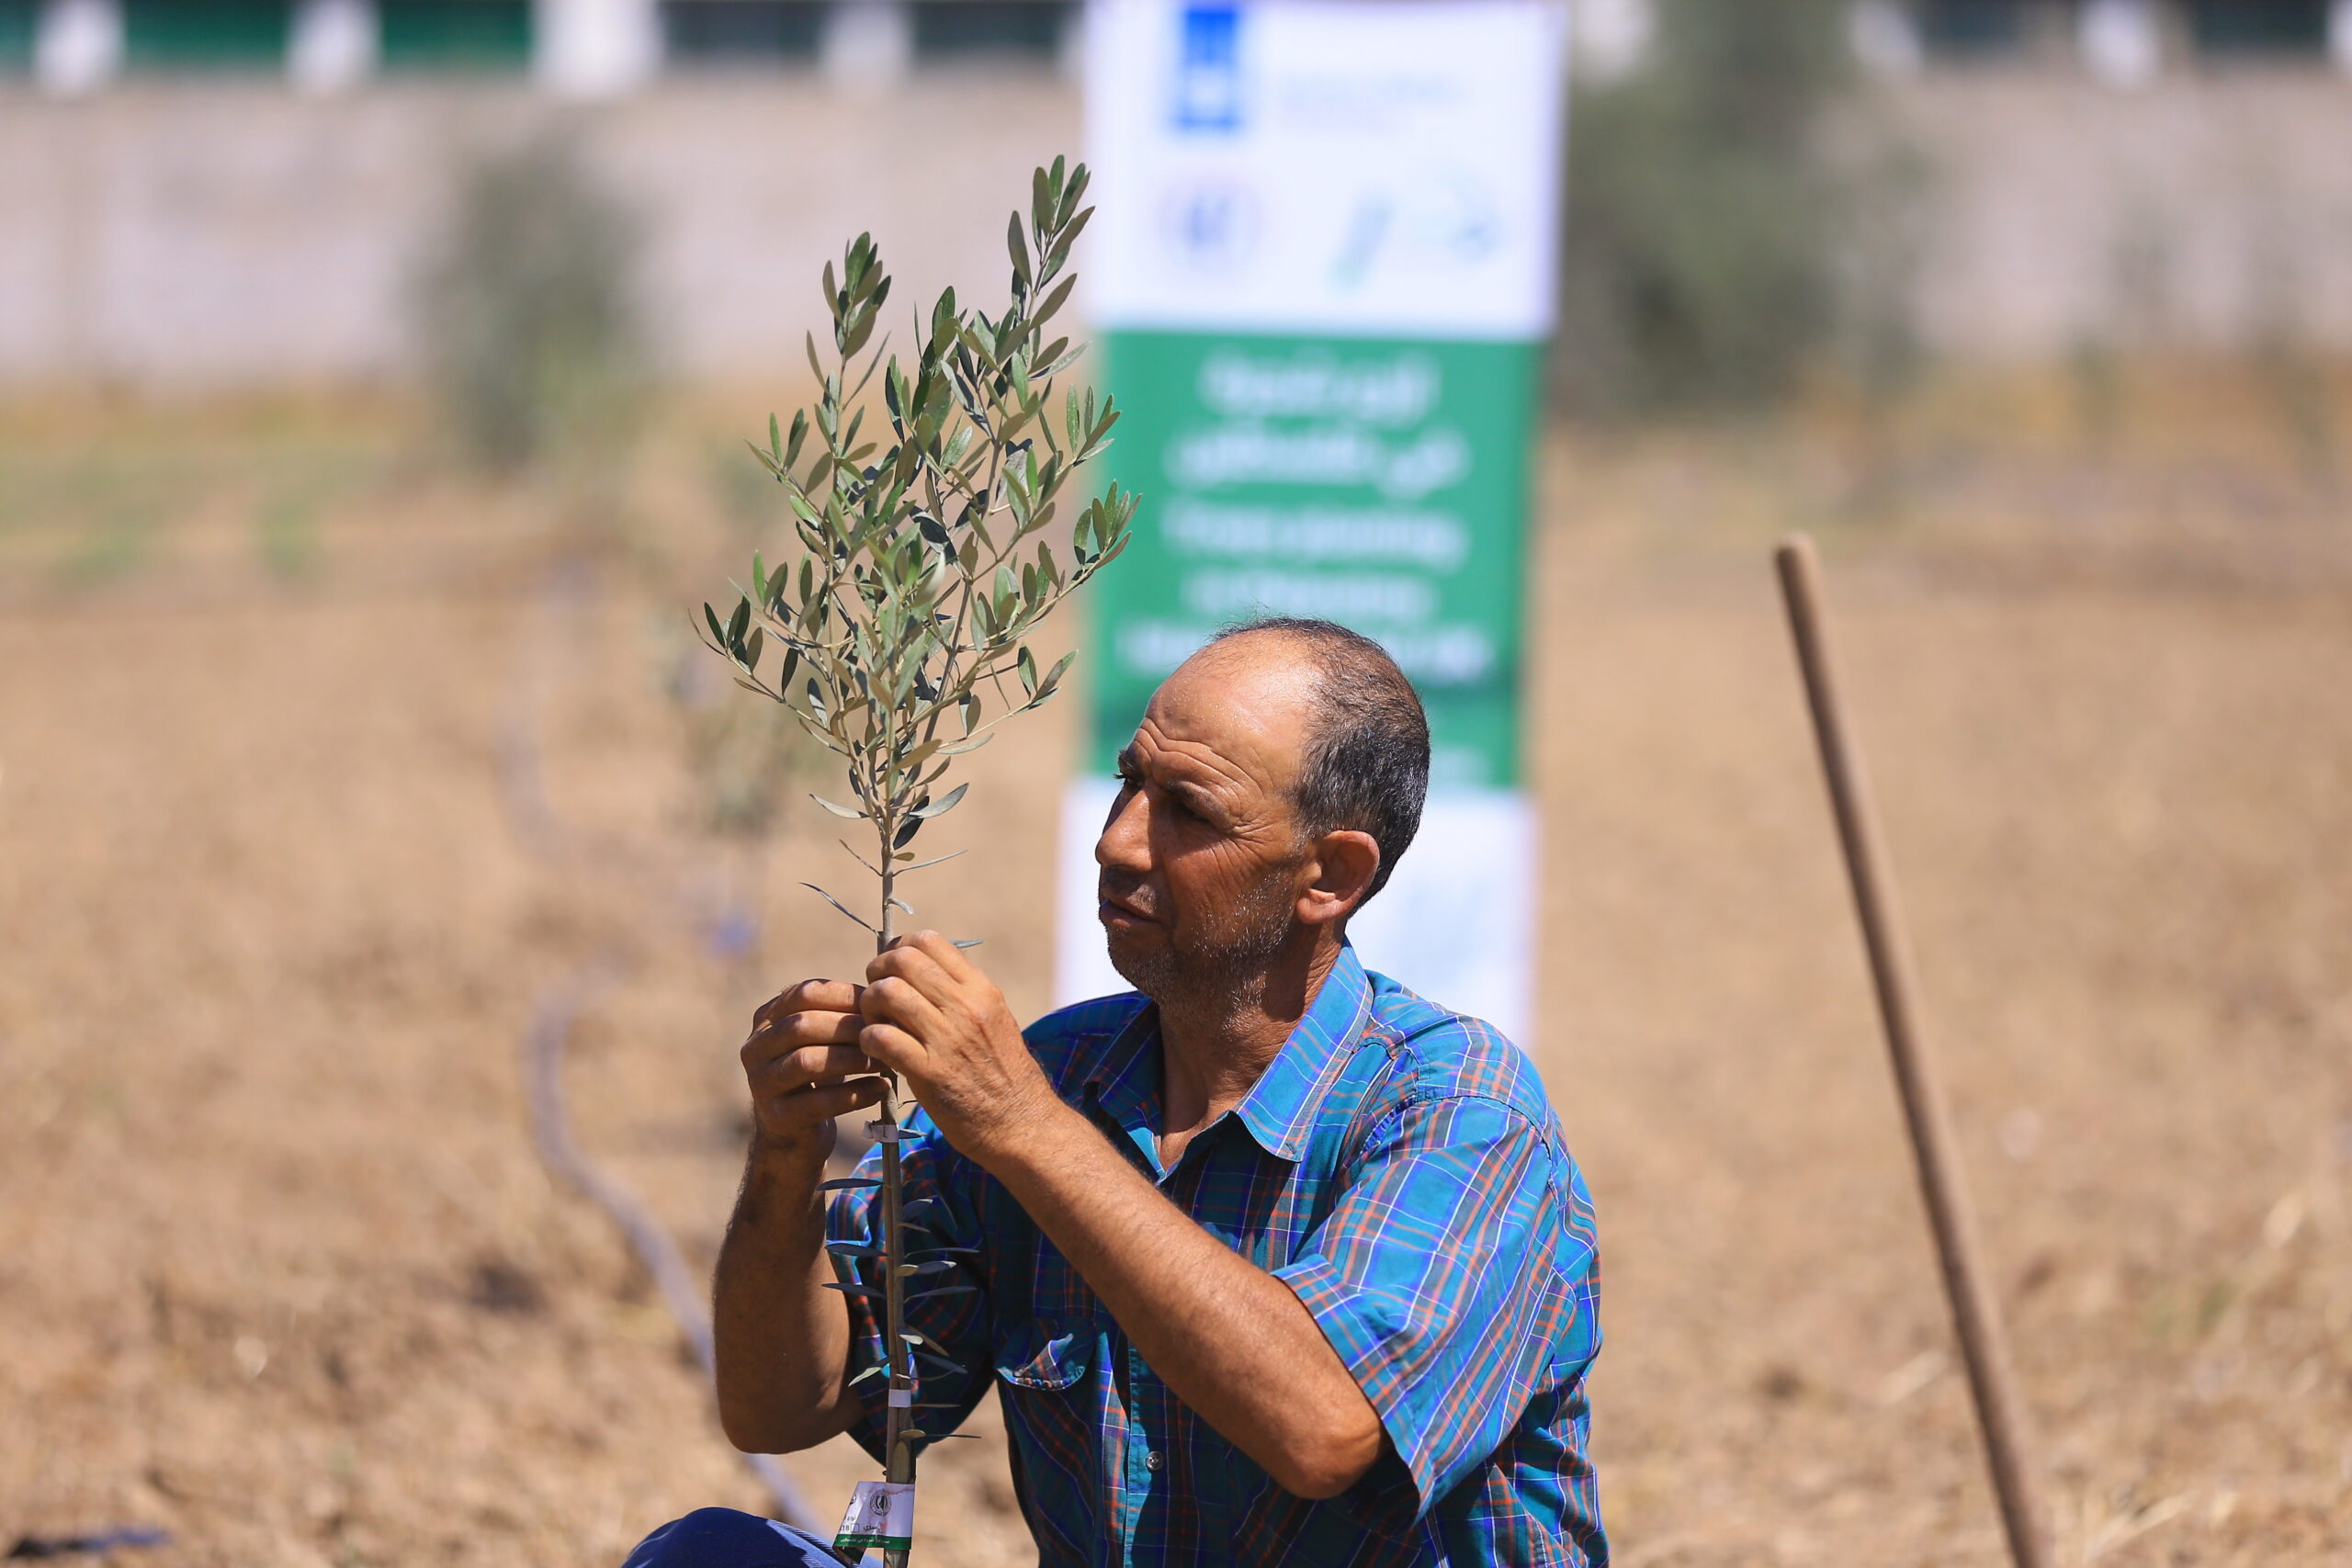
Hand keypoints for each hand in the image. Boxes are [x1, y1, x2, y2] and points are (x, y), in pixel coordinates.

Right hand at [739, 979, 887, 1162]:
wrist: (795, 1132)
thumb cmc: (819, 1073)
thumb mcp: (821, 1038)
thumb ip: (839, 1014)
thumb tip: (884, 993)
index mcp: (766, 1019)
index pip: (803, 993)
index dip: (844, 995)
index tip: (878, 1005)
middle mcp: (755, 1048)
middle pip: (802, 1026)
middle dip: (849, 1028)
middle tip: (887, 1034)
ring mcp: (761, 1084)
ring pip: (807, 1061)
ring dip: (853, 1059)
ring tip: (886, 1062)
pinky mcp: (776, 1117)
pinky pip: (819, 1102)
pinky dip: (855, 1094)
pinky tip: (880, 1089)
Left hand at [858, 932, 1062, 1165]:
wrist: (1022, 1124)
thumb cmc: (1004, 1074)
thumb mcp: (994, 1020)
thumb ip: (962, 995)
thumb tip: (923, 973)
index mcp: (981, 990)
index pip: (929, 940)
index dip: (899, 949)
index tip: (892, 972)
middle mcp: (966, 1007)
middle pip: (903, 960)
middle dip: (878, 973)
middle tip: (876, 997)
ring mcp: (948, 1039)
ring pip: (888, 993)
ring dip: (870, 1006)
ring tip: (876, 1025)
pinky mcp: (930, 1073)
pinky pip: (882, 1038)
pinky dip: (869, 1040)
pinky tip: (877, 1052)